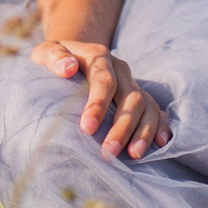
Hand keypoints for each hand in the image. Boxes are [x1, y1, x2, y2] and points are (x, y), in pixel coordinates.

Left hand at [32, 39, 172, 159]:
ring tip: (135, 155)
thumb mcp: (46, 52)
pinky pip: (156, 110)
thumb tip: (68, 68)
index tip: (86, 128)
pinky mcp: (138, 97)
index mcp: (99, 57)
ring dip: (143, 131)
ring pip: (147, 106)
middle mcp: (121, 70)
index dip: (98, 104)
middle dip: (123, 126)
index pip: (104, 80)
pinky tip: (160, 143)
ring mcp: (132, 84)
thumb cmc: (55, 60)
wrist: (72, 56)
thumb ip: (53, 57)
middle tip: (109, 152)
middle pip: (131, 97)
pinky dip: (161, 125)